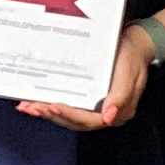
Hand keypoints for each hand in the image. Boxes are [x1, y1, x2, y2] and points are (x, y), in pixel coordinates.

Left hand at [19, 25, 151, 131]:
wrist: (136, 43)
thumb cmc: (133, 57)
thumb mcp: (129, 75)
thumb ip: (120, 97)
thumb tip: (108, 118)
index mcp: (116, 112)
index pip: (89, 120)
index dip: (70, 115)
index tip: (53, 107)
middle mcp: (103, 113)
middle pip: (74, 121)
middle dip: (52, 115)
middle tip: (33, 107)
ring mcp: (94, 106)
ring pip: (67, 115)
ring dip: (47, 112)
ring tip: (28, 107)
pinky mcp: (87, 98)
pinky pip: (67, 104)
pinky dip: (51, 104)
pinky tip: (35, 101)